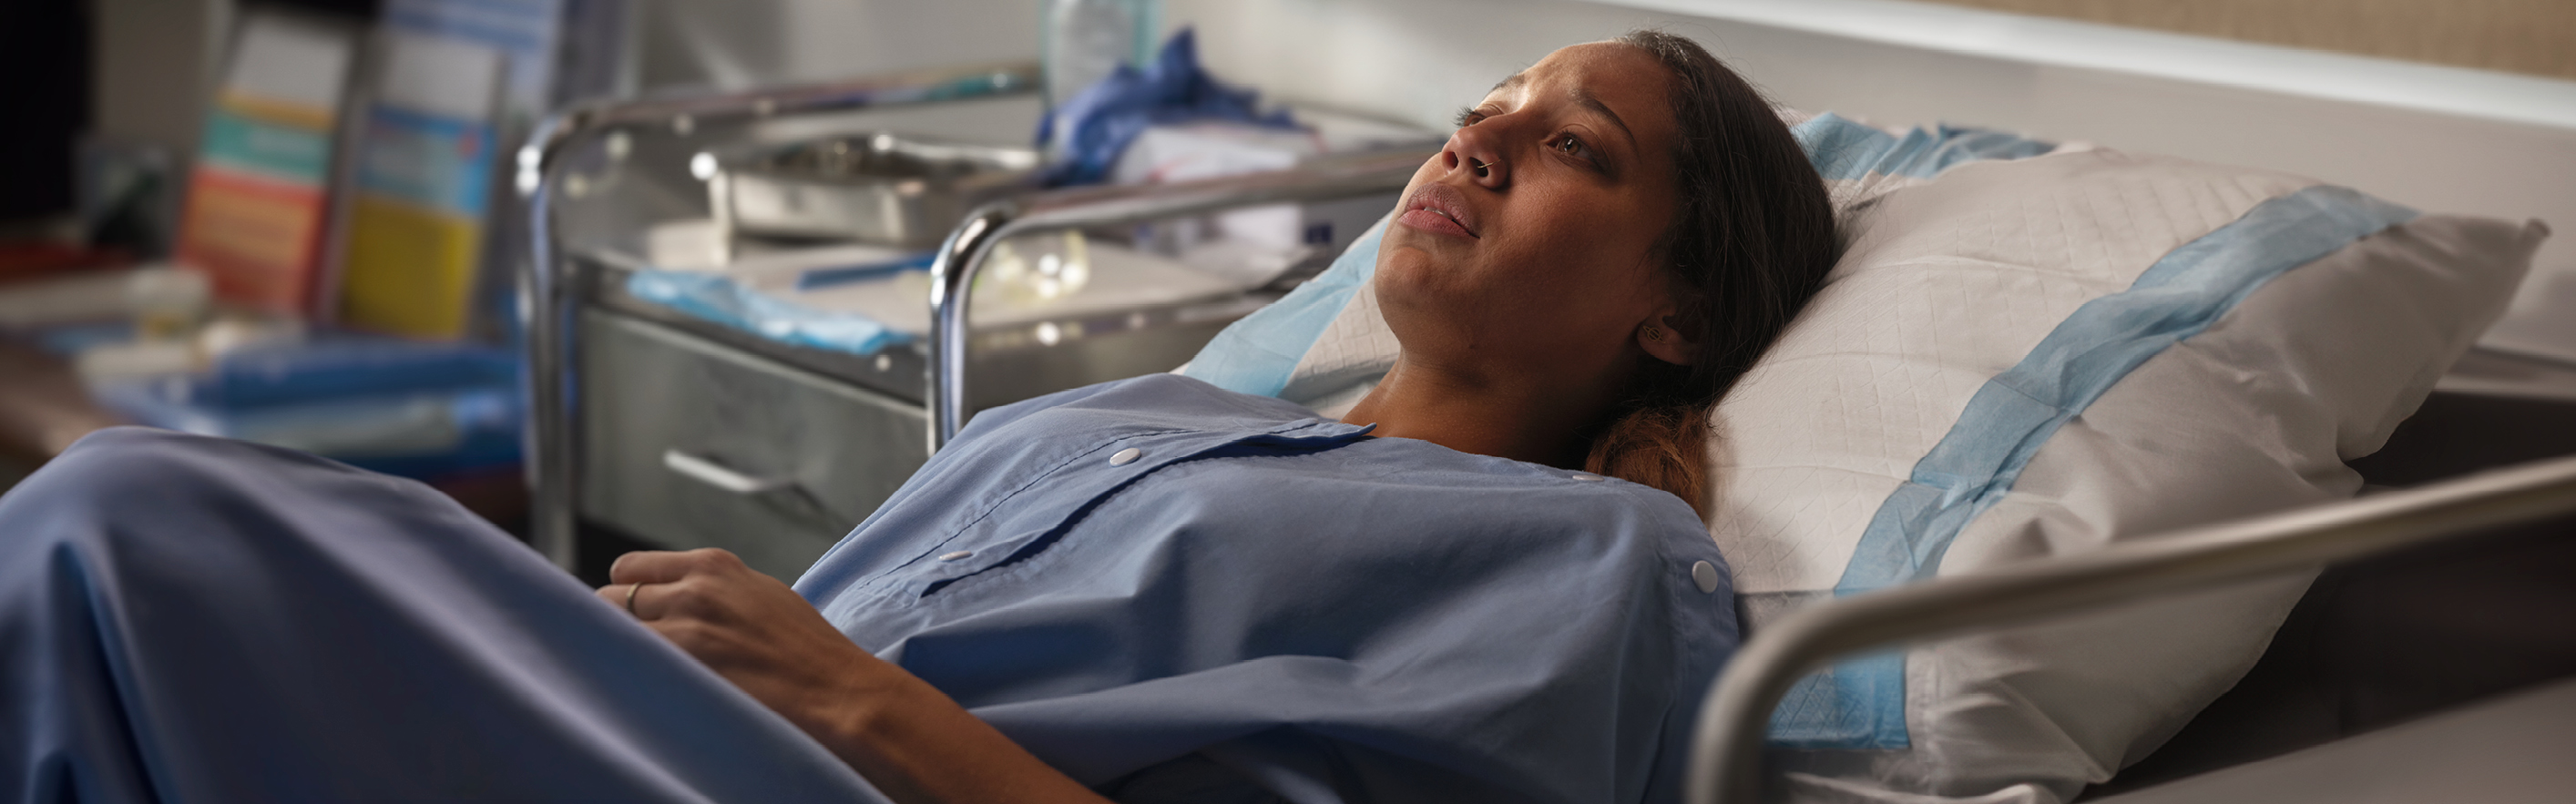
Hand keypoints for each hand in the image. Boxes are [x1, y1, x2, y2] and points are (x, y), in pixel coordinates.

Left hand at [596, 549, 1111, 803]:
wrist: (842, 692)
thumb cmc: (809, 654)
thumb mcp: (762, 598)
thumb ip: (714, 592)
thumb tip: (672, 602)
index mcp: (714, 564)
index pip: (630, 568)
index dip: (627, 598)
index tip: (634, 623)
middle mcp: (695, 586)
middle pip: (609, 596)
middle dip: (615, 624)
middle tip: (636, 655)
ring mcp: (686, 623)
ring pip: (610, 630)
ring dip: (619, 651)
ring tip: (643, 676)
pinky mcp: (684, 661)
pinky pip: (626, 662)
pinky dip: (627, 676)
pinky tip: (649, 691)